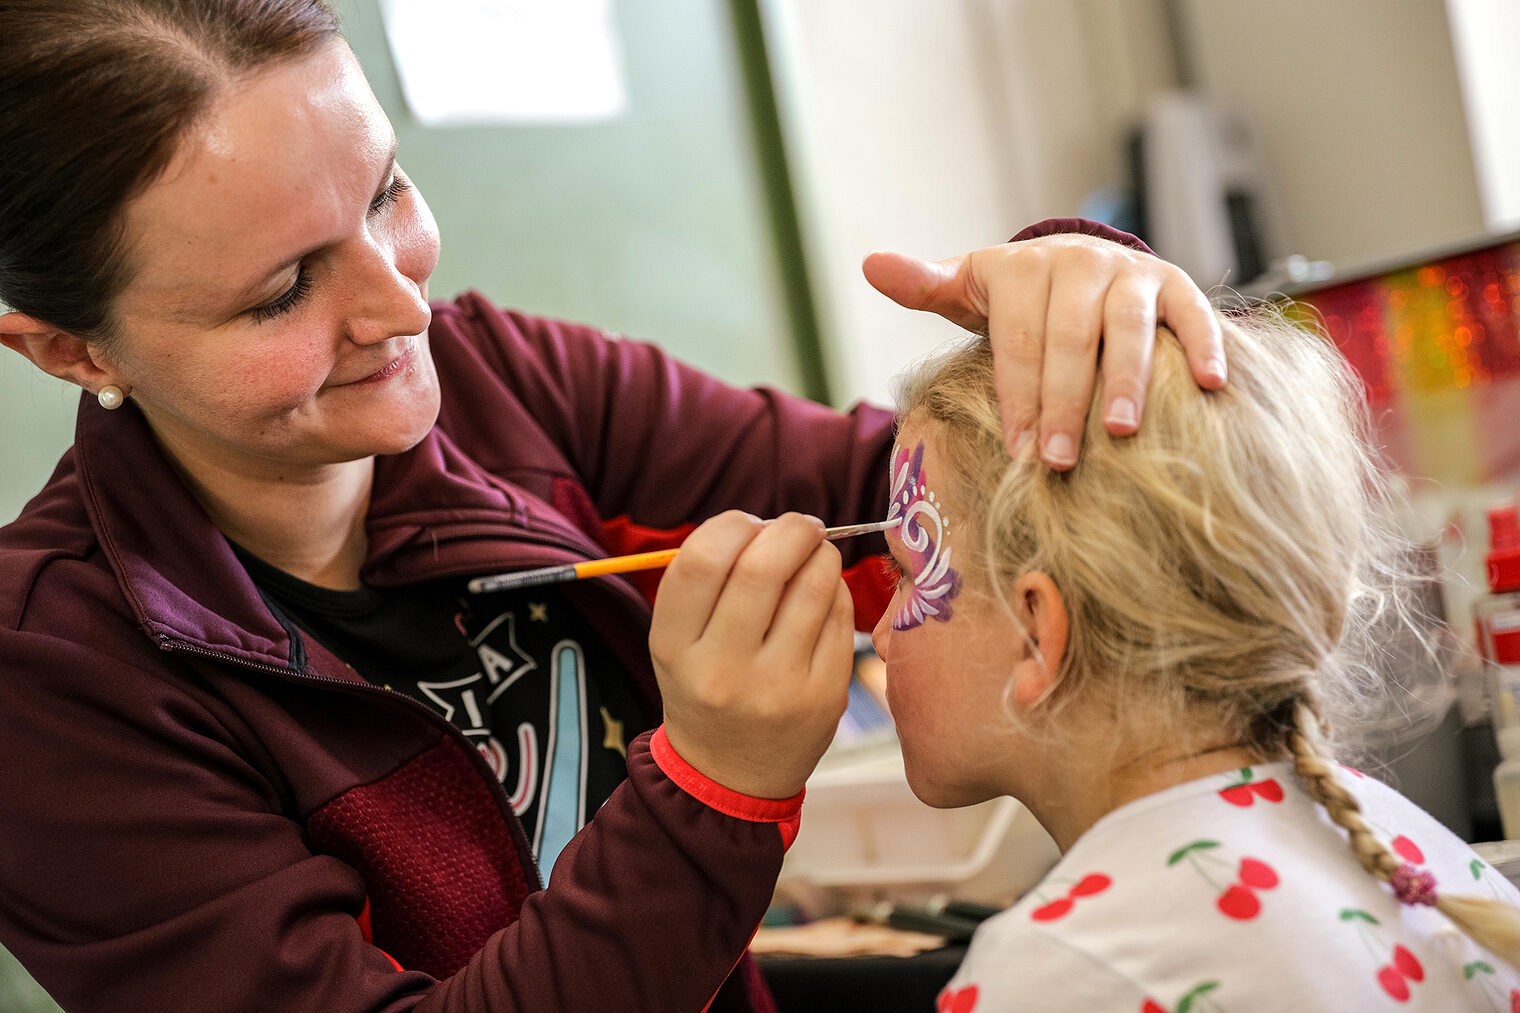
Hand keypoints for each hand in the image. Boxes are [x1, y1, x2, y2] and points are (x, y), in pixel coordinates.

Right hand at [649, 511, 854, 798]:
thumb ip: (708, 580)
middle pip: (763, 566)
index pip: (700, 560)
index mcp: (675, 648)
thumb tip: (769, 523)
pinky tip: (823, 596)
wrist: (729, 775)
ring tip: (814, 555)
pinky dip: (836, 589)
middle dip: (790, 528)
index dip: (733, 525)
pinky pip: (841, 615)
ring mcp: (778, 687)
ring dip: (821, 553)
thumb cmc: (705, 684)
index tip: (748, 526)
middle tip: (799, 527)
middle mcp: (722, 670)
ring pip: (814, 585)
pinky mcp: (824, 696)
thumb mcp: (678, 641)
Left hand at [863, 232, 1224, 469]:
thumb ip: (924, 286)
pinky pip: (1193, 313)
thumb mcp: (968, 289)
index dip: (1017, 393)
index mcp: (1023, 268)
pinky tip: (1212, 386)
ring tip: (1121, 432)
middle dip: (1062, 402)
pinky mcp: (1174, 284)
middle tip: (1057, 461)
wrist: (1078, 265)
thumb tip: (870, 263)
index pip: (1017, 338)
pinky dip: (1205, 345)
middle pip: (1068, 338)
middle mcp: (1079, 263)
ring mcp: (1129, 273)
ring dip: (1126, 379)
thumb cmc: (1015, 298)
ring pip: (1128, 326)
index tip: (1020, 450)